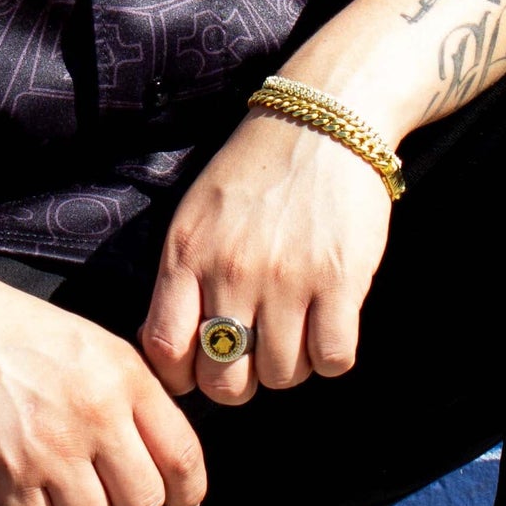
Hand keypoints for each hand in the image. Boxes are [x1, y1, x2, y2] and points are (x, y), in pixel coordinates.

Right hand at [0, 271, 207, 505]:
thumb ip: (138, 396)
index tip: (182, 505)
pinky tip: (24, 479)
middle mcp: (94, 416)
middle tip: (112, 495)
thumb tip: (172, 458)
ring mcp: (48, 449)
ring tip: (61, 480)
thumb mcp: (98, 346)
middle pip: (142, 502)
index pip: (182, 456)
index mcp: (124, 379)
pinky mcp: (3, 474)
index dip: (189, 492)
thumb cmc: (23, 332)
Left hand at [140, 111, 392, 407]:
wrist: (323, 121)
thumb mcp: (196, 215)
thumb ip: (180, 277)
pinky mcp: (340, 279)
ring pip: (282, 376)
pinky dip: (330, 357)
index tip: (198, 370)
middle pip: (224, 379)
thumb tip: (169, 347)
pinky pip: (333, 359)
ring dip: (289, 367)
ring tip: (294, 333)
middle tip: (252, 361)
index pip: (165, 349)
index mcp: (188, 254)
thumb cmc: (255, 171)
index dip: (181, 377)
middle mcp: (232, 271)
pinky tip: (326, 328)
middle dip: (237, 384)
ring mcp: (287, 278)